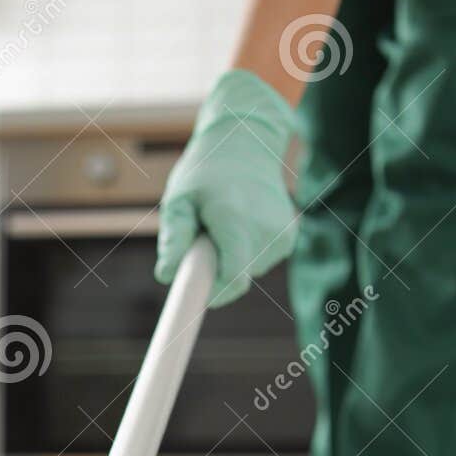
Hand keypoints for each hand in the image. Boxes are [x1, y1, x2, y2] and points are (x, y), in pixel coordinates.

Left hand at [155, 70, 298, 306]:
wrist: (246, 141)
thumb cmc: (205, 171)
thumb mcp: (179, 198)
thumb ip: (174, 237)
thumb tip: (166, 275)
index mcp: (238, 221)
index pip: (232, 280)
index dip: (212, 298)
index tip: (192, 313)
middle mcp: (268, 230)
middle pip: (236, 281)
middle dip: (213, 273)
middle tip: (200, 241)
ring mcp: (283, 236)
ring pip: (245, 273)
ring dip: (227, 259)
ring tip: (221, 222)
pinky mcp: (289, 240)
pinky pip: (257, 263)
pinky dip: (243, 252)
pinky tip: (240, 222)